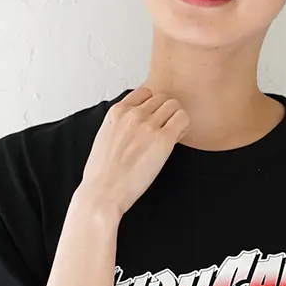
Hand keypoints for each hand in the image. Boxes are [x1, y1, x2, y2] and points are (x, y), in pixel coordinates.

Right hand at [80, 87, 189, 218]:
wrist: (103, 192)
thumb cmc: (102, 173)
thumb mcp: (105, 138)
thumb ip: (121, 124)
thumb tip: (135, 124)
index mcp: (117, 112)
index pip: (144, 93)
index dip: (152, 106)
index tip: (152, 119)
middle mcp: (133, 114)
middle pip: (162, 98)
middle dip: (165, 113)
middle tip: (163, 131)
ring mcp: (148, 125)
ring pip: (174, 105)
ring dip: (175, 119)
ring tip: (170, 136)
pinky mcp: (163, 140)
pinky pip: (183, 119)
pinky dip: (183, 127)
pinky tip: (175, 141)